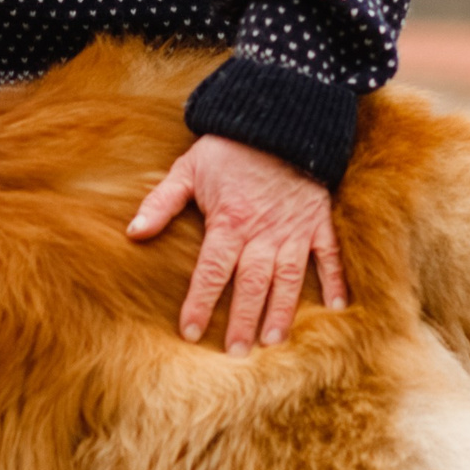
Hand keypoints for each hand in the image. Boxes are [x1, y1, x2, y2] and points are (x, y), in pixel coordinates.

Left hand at [127, 134, 347, 353]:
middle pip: (250, 285)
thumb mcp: (188, 168)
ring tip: (273, 341)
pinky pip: (330, 255)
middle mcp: (263, 232)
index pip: (210, 272)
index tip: (190, 332)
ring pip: (288, 279)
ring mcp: (294, 228)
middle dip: (242, 321)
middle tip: (237, 353)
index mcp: (229, 222)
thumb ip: (161, 202)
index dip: (199, 303)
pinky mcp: (319, 220)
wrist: (277, 117)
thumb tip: (133, 232)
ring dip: (281, 311)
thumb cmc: (229, 146)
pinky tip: (336, 306)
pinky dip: (335, 280)